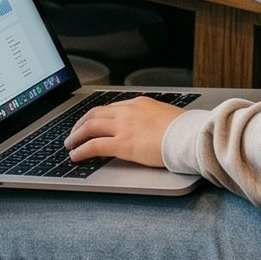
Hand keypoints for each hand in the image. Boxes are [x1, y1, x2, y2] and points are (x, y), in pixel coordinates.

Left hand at [66, 95, 184, 167]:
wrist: (190, 136)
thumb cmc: (186, 129)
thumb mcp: (167, 115)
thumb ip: (155, 118)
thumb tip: (153, 125)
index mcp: (139, 103)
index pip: (112, 107)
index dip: (99, 115)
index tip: (93, 121)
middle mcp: (127, 112)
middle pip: (95, 113)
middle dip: (81, 123)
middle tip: (74, 131)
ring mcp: (123, 127)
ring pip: (90, 127)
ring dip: (76, 136)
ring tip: (70, 144)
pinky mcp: (122, 144)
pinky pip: (94, 146)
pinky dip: (81, 150)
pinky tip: (75, 155)